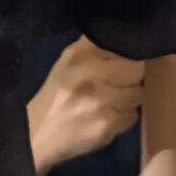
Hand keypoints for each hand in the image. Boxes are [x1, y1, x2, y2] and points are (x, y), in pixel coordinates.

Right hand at [27, 34, 148, 173]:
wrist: (37, 134)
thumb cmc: (57, 94)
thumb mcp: (69, 60)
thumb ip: (97, 47)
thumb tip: (127, 41)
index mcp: (83, 53)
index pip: (126, 48)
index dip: (128, 57)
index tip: (123, 65)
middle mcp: (93, 73)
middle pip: (137, 71)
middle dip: (132, 79)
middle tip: (118, 85)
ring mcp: (101, 100)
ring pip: (138, 94)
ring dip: (128, 100)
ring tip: (111, 104)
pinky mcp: (107, 125)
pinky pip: (131, 117)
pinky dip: (122, 119)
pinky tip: (106, 119)